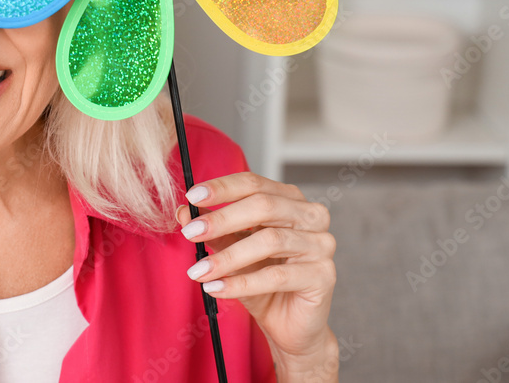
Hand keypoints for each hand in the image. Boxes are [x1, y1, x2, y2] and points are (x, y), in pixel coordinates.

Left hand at [176, 171, 338, 380]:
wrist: (289, 325)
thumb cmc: (263, 282)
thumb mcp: (232, 251)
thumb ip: (214, 230)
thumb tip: (184, 212)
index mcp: (289, 200)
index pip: (254, 183)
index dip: (222, 188)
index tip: (192, 197)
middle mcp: (310, 216)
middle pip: (263, 206)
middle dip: (222, 219)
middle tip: (190, 232)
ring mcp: (321, 244)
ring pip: (269, 241)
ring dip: (227, 257)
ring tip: (198, 271)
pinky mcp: (324, 276)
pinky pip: (277, 276)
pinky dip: (241, 283)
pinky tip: (216, 289)